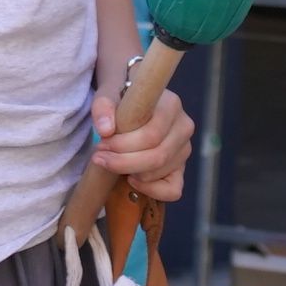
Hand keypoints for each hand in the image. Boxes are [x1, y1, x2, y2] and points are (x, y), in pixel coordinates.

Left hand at [92, 86, 192, 203]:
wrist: (132, 105)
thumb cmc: (121, 99)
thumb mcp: (108, 95)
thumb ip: (103, 107)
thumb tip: (105, 130)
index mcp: (172, 105)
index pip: (151, 135)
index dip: (123, 146)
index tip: (100, 145)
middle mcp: (184, 126)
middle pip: (157, 156)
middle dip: (123, 162)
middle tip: (100, 158)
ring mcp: (184, 149)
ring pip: (160, 172)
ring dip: (132, 173)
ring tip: (113, 162)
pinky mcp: (181, 168)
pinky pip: (173, 190)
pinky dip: (151, 190)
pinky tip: (132, 180)